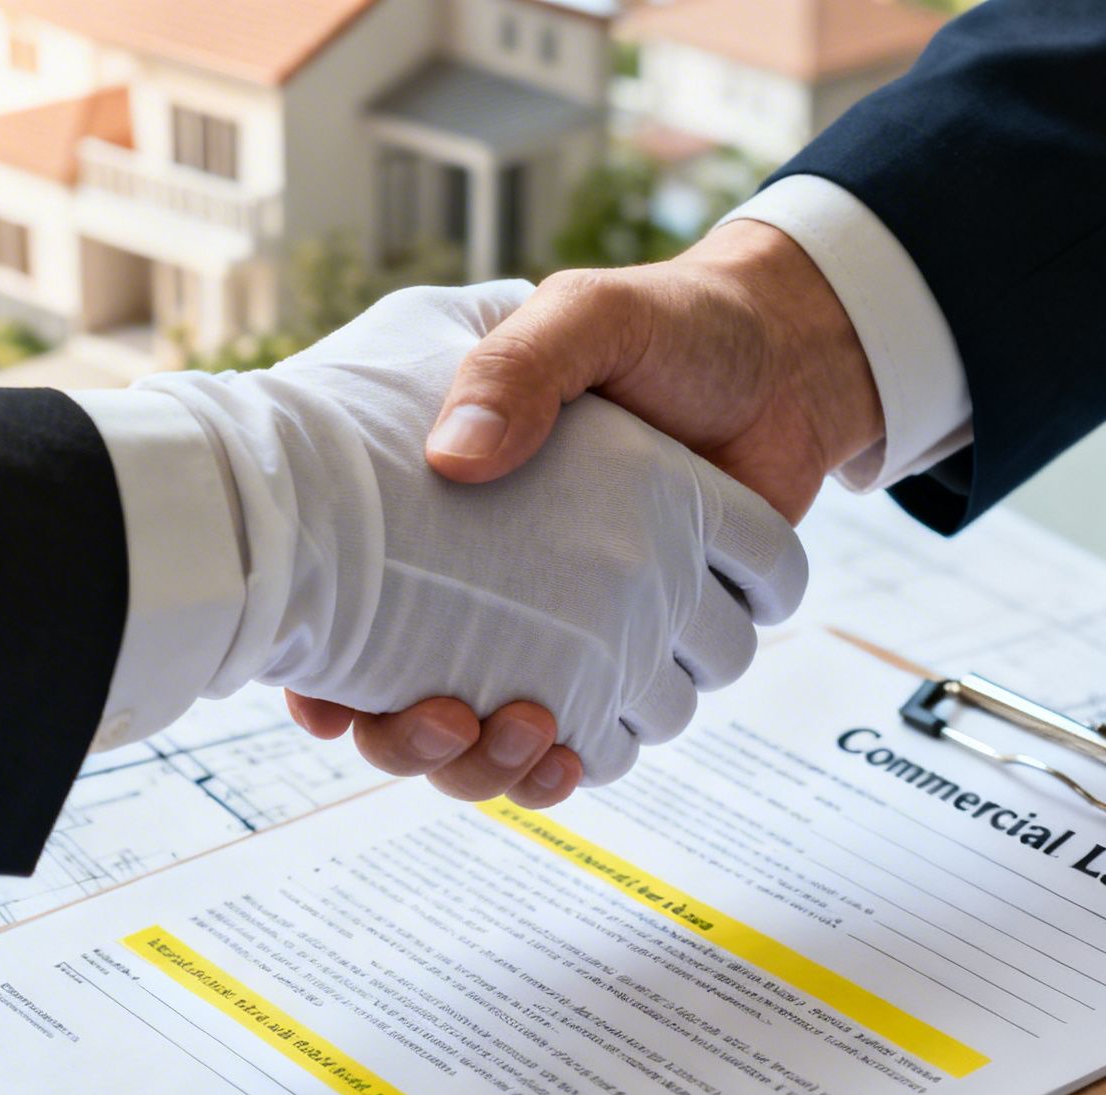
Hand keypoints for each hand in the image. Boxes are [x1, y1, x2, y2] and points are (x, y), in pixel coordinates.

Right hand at [146, 283, 806, 802]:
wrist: (784, 356)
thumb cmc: (667, 327)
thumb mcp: (580, 317)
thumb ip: (517, 369)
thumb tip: (454, 461)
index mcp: (438, 506)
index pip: (346, 606)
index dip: (321, 670)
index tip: (325, 700)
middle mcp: (488, 581)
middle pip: (410, 705)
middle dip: (411, 742)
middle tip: (446, 719)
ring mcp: (566, 627)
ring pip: (495, 743)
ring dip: (493, 766)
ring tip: (530, 732)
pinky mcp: (639, 654)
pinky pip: (595, 740)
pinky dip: (579, 764)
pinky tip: (579, 753)